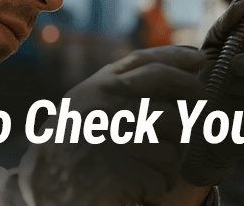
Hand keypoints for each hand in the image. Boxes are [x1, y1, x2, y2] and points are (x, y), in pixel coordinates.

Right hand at [16, 46, 207, 205]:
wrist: (42, 187)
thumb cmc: (71, 145)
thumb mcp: (88, 102)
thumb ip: (126, 82)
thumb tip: (188, 60)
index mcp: (97, 89)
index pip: (145, 63)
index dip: (178, 58)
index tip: (201, 58)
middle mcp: (106, 107)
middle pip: (173, 103)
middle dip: (193, 109)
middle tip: (199, 118)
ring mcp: (115, 139)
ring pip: (174, 143)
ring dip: (167, 157)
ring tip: (142, 163)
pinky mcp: (124, 173)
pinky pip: (164, 175)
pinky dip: (156, 183)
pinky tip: (133, 184)